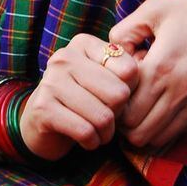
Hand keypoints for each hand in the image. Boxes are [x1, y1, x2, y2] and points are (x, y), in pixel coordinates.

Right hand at [19, 33, 140, 160]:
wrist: (42, 122)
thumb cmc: (83, 99)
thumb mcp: (104, 79)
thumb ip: (125, 74)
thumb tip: (144, 84)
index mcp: (83, 43)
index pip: (129, 70)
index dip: (129, 91)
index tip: (115, 97)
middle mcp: (65, 57)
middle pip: (119, 94)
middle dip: (118, 114)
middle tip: (107, 117)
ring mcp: (51, 81)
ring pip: (103, 116)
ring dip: (106, 133)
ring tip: (98, 131)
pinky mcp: (43, 108)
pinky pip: (85, 131)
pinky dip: (92, 142)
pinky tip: (86, 139)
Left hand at [107, 0, 186, 150]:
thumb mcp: (152, 10)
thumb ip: (122, 33)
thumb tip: (109, 57)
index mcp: (160, 68)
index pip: (125, 112)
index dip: (115, 105)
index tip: (117, 90)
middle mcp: (179, 92)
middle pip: (138, 133)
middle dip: (127, 121)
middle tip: (128, 100)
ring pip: (159, 139)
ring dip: (147, 126)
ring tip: (147, 101)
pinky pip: (180, 131)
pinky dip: (167, 124)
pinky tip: (167, 100)